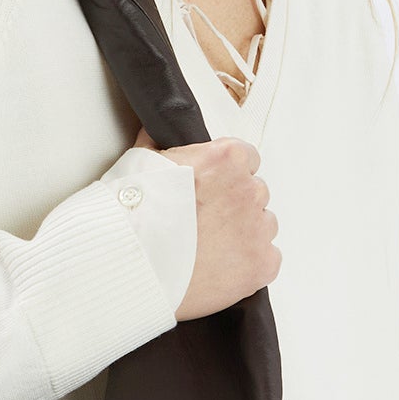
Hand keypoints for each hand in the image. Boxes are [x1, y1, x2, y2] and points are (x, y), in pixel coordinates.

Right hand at [131, 125, 280, 319]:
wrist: (132, 266)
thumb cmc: (134, 219)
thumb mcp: (141, 162)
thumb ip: (160, 146)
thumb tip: (157, 133)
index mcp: (226, 160)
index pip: (247, 158)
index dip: (225, 175)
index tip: (212, 188)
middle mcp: (248, 191)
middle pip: (253, 193)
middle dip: (232, 206)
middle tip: (203, 222)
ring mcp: (258, 230)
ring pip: (261, 226)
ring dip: (241, 234)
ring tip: (207, 247)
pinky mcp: (262, 264)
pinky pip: (266, 258)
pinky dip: (247, 263)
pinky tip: (218, 265)